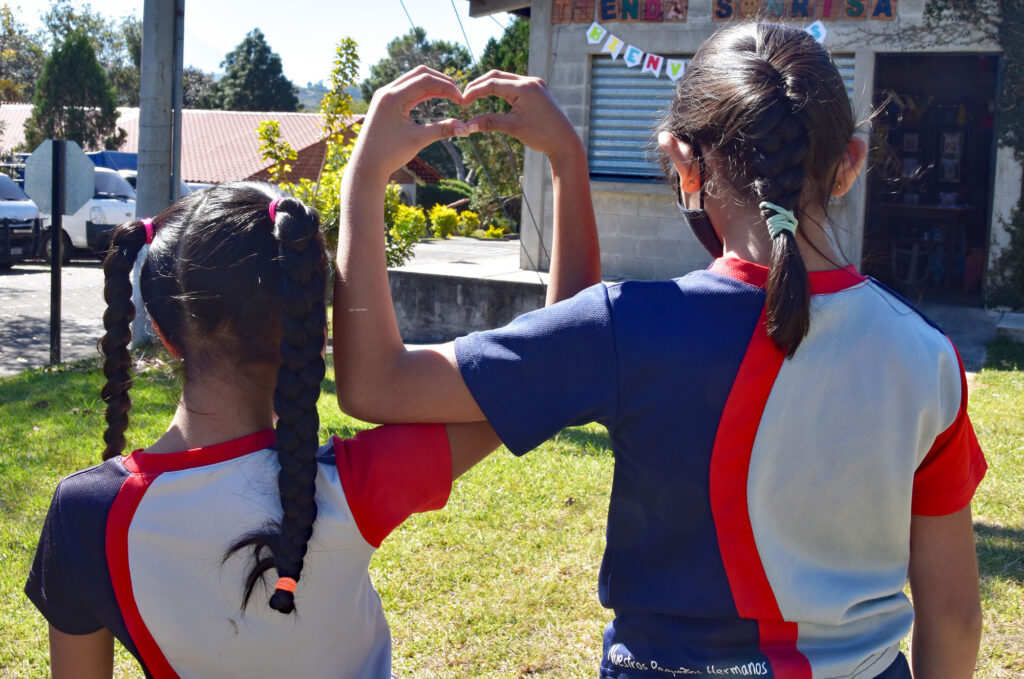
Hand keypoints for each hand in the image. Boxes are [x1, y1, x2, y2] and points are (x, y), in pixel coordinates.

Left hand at [355, 65, 468, 177]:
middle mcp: (387, 91)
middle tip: (458, 94)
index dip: (447, 87)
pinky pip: (408, 88)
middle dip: (441, 81)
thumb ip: (442, 130)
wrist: (366, 166)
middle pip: (420, 73)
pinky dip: (423, 91)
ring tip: (450, 95)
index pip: (425, 80)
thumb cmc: (389, 154)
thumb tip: (466, 128)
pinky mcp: (386, 102)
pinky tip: (436, 97)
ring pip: (413, 79)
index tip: (461, 99)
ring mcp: (385, 95)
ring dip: (433, 84)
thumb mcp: (418, 140)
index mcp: (392, 97)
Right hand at [461, 70, 581, 162]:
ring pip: (505, 79)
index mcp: (525, 88)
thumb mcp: (513, 128)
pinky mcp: (537, 90)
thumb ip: (490, 123)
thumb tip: (467, 126)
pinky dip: (501, 89)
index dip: (474, 91)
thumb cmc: (541, 135)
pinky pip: (514, 84)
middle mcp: (530, 81)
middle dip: (479, 85)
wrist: (565, 141)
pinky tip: (491, 97)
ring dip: (489, 86)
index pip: (492, 84)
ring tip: (474, 96)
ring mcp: (535, 84)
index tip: (462, 102)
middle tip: (465, 97)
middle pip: (497, 76)